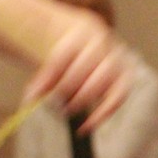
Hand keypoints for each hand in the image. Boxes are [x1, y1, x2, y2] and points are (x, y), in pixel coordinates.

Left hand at [23, 12, 129, 133]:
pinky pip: (119, 95)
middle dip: (68, 88)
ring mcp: (115, 57)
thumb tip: (32, 99)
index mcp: (79, 31)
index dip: (50, 77)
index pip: (63, 55)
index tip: (35, 93)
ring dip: (85, 98)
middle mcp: (100, 42)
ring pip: (106, 79)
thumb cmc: (65, 50)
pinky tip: (88, 125)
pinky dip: (104, 113)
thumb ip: (43, 75)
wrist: (86, 35)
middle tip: (54, 102)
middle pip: (86, 66)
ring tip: (68, 110)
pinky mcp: (125, 75)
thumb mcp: (50, 54)